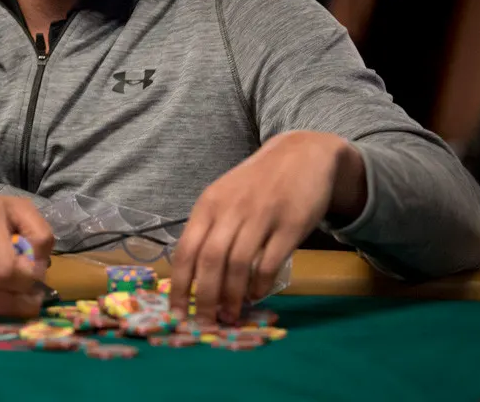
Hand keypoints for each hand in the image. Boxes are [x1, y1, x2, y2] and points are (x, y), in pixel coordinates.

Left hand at [170, 131, 366, 324]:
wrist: (302, 155)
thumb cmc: (257, 183)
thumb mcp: (224, 197)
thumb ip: (209, 229)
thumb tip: (192, 276)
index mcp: (209, 205)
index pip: (185, 250)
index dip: (179, 285)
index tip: (178, 312)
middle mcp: (231, 209)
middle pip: (210, 261)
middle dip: (205, 298)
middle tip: (206, 324)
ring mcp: (262, 216)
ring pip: (238, 264)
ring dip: (232, 296)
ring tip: (231, 315)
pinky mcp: (290, 224)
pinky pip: (270, 262)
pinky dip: (260, 284)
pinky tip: (256, 294)